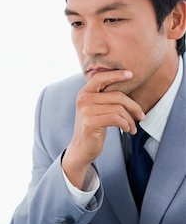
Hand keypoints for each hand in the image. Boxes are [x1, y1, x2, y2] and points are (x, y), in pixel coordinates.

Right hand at [62, 69, 144, 187]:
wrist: (81, 149)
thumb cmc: (94, 128)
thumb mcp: (97, 109)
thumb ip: (106, 97)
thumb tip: (128, 85)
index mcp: (84, 93)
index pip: (101, 77)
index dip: (116, 74)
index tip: (131, 74)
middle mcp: (83, 99)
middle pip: (117, 96)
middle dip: (133, 106)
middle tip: (141, 116)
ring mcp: (85, 111)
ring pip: (119, 109)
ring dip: (130, 120)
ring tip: (133, 127)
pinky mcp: (90, 123)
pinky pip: (116, 119)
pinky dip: (126, 125)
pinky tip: (127, 130)